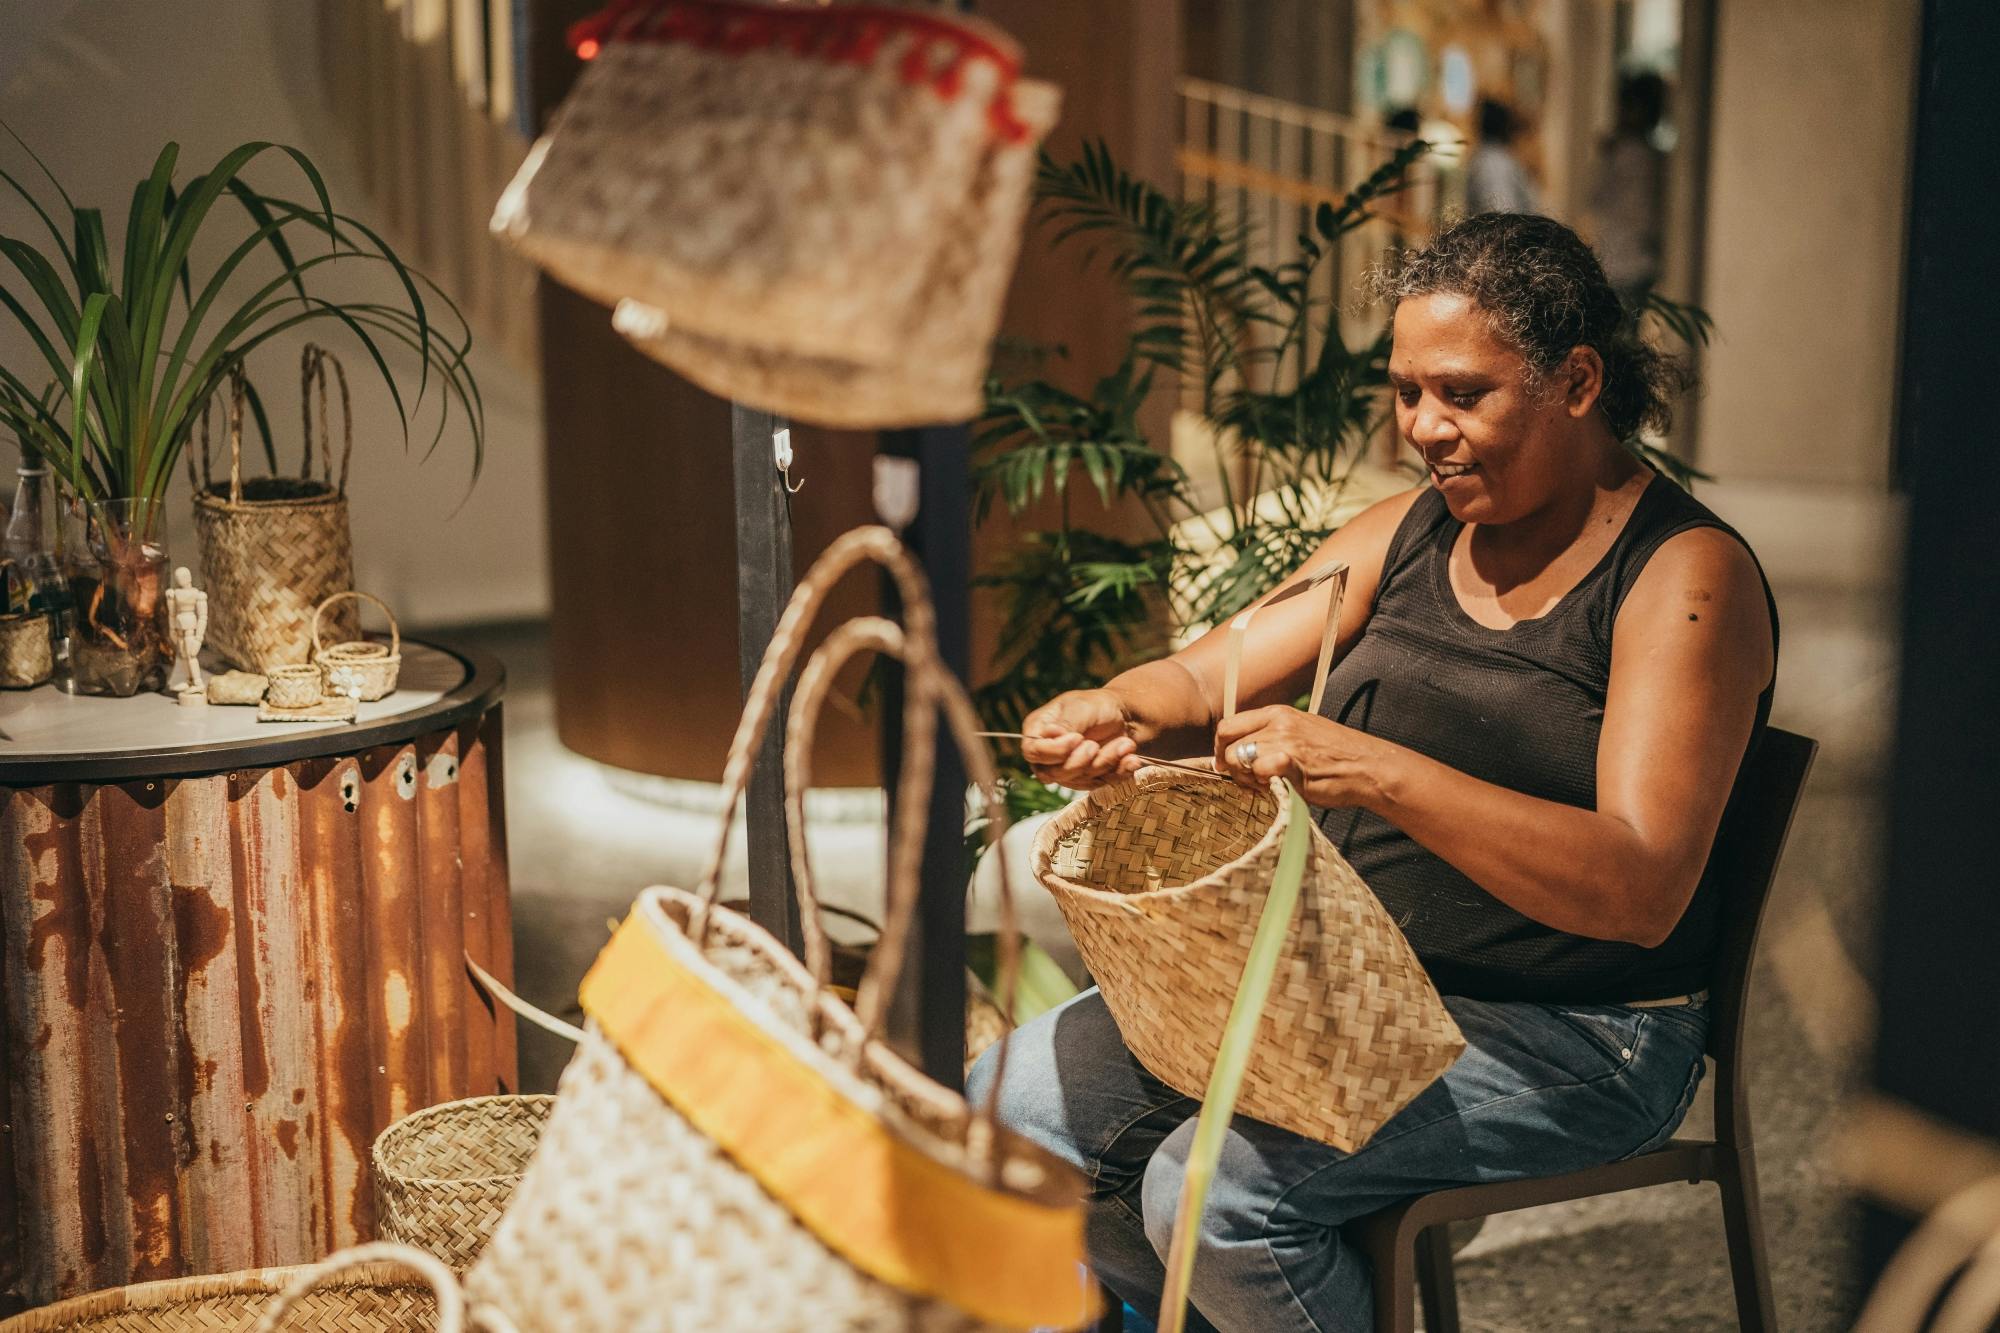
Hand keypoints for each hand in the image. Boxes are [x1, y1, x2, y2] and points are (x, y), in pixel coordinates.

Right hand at [1020, 689, 1144, 789]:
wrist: (1125, 716)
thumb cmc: (1098, 706)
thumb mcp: (1081, 707)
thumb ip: (1065, 723)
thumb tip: (1049, 734)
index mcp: (1038, 729)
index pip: (1033, 751)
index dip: (1055, 751)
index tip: (1078, 738)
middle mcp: (1047, 754)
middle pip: (1053, 773)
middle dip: (1080, 762)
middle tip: (1095, 745)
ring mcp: (1065, 769)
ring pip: (1078, 781)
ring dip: (1104, 762)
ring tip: (1123, 743)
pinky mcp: (1086, 780)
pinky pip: (1099, 786)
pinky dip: (1117, 771)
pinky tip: (1130, 757)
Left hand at [1213, 706, 1397, 809]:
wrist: (1367, 767)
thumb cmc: (1335, 755)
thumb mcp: (1301, 730)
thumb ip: (1272, 735)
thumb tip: (1241, 750)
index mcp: (1277, 713)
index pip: (1228, 725)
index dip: (1221, 748)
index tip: (1226, 763)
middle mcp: (1277, 723)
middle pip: (1227, 743)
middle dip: (1230, 765)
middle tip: (1248, 781)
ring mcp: (1283, 742)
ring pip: (1237, 759)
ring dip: (1245, 778)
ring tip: (1264, 786)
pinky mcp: (1290, 763)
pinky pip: (1257, 771)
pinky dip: (1260, 784)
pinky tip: (1274, 789)